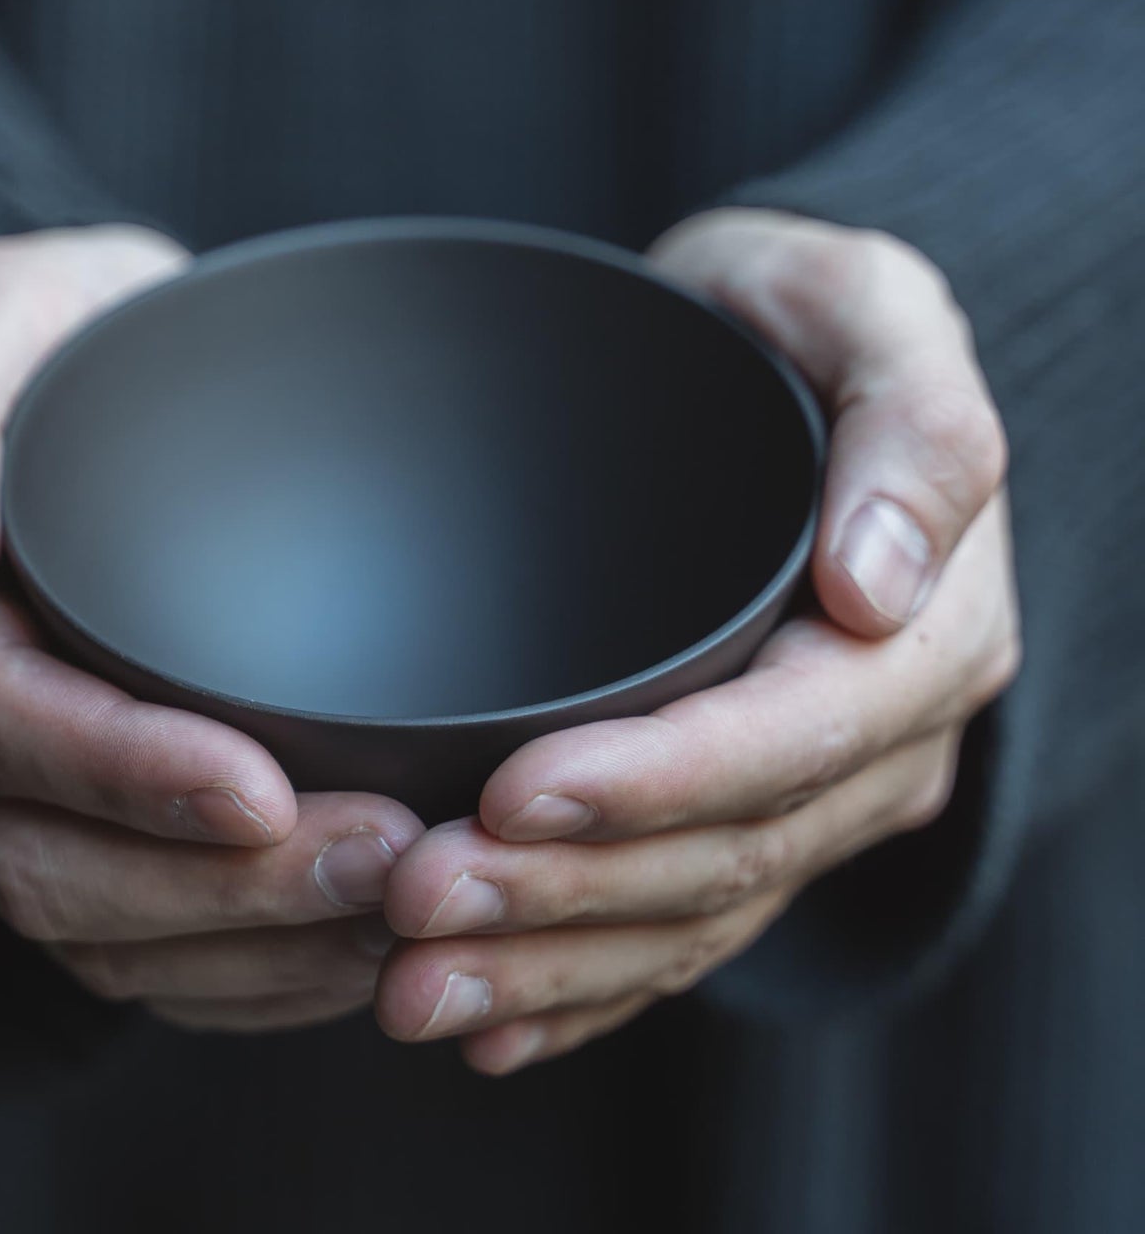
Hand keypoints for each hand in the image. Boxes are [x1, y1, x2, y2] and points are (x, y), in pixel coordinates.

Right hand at [0, 228, 423, 1030]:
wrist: (102, 386)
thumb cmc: (70, 338)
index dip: (120, 773)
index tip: (259, 786)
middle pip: (48, 864)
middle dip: (219, 887)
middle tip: (380, 864)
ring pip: (98, 937)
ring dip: (249, 946)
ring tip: (392, 915)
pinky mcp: (66, 838)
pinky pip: (135, 955)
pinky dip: (243, 974)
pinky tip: (345, 950)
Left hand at [376, 209, 1020, 1072]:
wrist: (766, 370)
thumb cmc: (801, 322)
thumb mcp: (868, 309)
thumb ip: (912, 427)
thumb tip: (878, 585)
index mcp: (919, 633)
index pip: (791, 739)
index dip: (659, 782)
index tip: (514, 792)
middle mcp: (872, 742)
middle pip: (723, 854)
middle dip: (568, 892)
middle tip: (413, 903)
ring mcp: (808, 796)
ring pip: (685, 917)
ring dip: (549, 964)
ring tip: (411, 989)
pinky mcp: (741, 817)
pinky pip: (672, 931)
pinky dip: (581, 990)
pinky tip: (490, 1021)